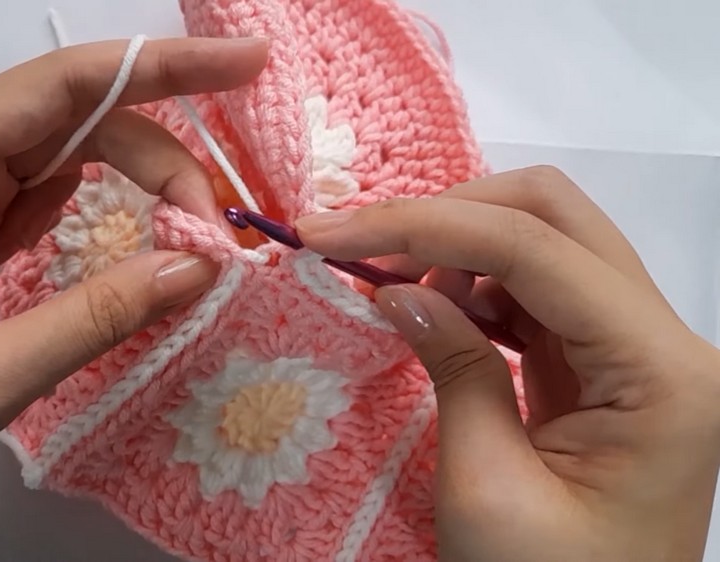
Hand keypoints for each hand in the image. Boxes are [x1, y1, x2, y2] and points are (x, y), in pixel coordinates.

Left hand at [0, 37, 268, 559]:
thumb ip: (97, 317)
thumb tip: (200, 265)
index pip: (57, 88)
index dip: (158, 68)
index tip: (244, 66)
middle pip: (67, 116)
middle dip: (158, 148)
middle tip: (220, 217)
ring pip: (59, 154)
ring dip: (135, 175)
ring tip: (195, 214)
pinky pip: (39, 198)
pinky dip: (99, 206)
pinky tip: (137, 222)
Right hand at [297, 166, 719, 561]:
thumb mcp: (487, 489)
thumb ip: (452, 369)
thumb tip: (394, 286)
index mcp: (659, 372)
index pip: (535, 249)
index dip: (423, 225)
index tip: (326, 233)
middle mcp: (665, 341)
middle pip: (556, 216)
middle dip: (447, 216)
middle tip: (359, 247)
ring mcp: (637, 349)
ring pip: (546, 241)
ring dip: (455, 246)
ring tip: (385, 284)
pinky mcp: (603, 365)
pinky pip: (537, 291)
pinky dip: (472, 284)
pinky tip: (427, 307)